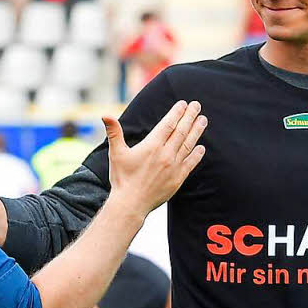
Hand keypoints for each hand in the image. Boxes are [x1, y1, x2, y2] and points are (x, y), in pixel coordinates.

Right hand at [103, 100, 206, 214]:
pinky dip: (197, 155)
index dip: (177, 113)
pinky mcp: (178, 179)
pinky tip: (202, 148)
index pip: (168, 124)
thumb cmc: (122, 178)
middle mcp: (165, 154)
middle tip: (197, 106)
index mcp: (152, 146)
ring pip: (188, 145)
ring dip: (196, 131)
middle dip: (190, 117)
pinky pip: (191, 163)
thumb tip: (105, 115)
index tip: (183, 104)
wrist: (130, 204)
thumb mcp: (116, 153)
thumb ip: (114, 133)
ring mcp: (174, 167)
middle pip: (181, 131)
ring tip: (203, 120)